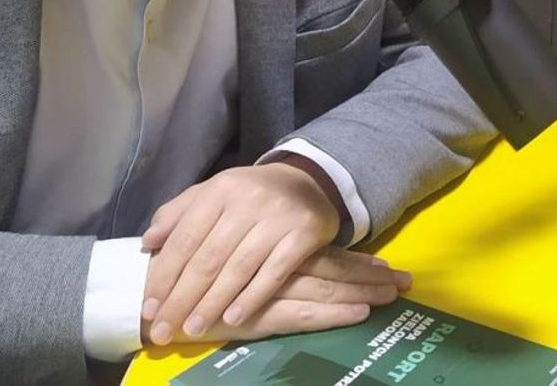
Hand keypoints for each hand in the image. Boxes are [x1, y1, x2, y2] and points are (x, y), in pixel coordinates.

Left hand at [140, 161, 343, 344]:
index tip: (149, 307)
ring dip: (212, 303)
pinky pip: (274, 273)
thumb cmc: (250, 195)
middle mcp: (248, 200)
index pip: (185, 237)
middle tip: (163, 329)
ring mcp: (278, 218)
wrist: (308, 183)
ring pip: (238, 268)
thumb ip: (178, 213)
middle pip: (209, 258)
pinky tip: (233, 319)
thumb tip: (148, 242)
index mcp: (220, 189)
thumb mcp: (213, 193)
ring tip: (192, 329)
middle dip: (182, 298)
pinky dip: (252, 298)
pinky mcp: (304, 234)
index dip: (165, 275)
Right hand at [142, 246, 412, 344]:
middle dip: (370, 276)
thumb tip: (295, 241)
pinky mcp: (259, 317)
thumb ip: (250, 246)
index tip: (388, 266)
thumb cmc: (189, 274)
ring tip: (394, 295)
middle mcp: (274, 264)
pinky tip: (360, 313)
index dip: (356, 260)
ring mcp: (268, 291)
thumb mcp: (222, 251)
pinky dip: (333, 313)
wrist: (150, 296)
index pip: (323, 253)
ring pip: (325, 288)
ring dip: (362, 291)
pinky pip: (304, 314)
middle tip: (407, 282)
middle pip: (332, 268)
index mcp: (270, 247)